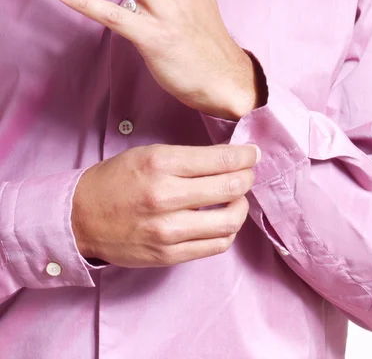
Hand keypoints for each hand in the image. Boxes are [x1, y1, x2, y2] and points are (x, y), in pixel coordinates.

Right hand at [71, 143, 259, 266]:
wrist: (80, 218)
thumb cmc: (116, 180)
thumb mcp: (149, 155)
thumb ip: (189, 158)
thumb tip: (230, 158)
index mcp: (160, 164)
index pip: (220, 160)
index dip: (245, 156)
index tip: (253, 154)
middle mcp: (165, 196)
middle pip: (230, 188)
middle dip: (247, 177)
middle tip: (248, 173)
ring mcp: (167, 230)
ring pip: (229, 221)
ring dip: (242, 206)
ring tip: (237, 198)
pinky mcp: (168, 255)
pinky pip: (215, 246)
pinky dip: (228, 231)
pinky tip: (224, 220)